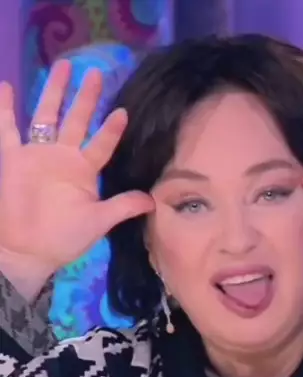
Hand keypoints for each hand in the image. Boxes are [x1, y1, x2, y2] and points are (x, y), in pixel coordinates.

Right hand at [0, 61, 153, 290]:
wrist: (29, 250)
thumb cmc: (65, 237)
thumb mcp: (99, 221)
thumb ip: (123, 207)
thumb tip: (153, 201)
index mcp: (85, 170)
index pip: (102, 143)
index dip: (111, 129)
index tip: (123, 111)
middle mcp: (64, 157)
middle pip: (77, 120)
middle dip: (86, 98)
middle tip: (96, 72)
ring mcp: (38, 155)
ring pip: (47, 116)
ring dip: (54, 92)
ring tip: (64, 66)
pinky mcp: (14, 159)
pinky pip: (7, 129)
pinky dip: (5, 109)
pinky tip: (6, 86)